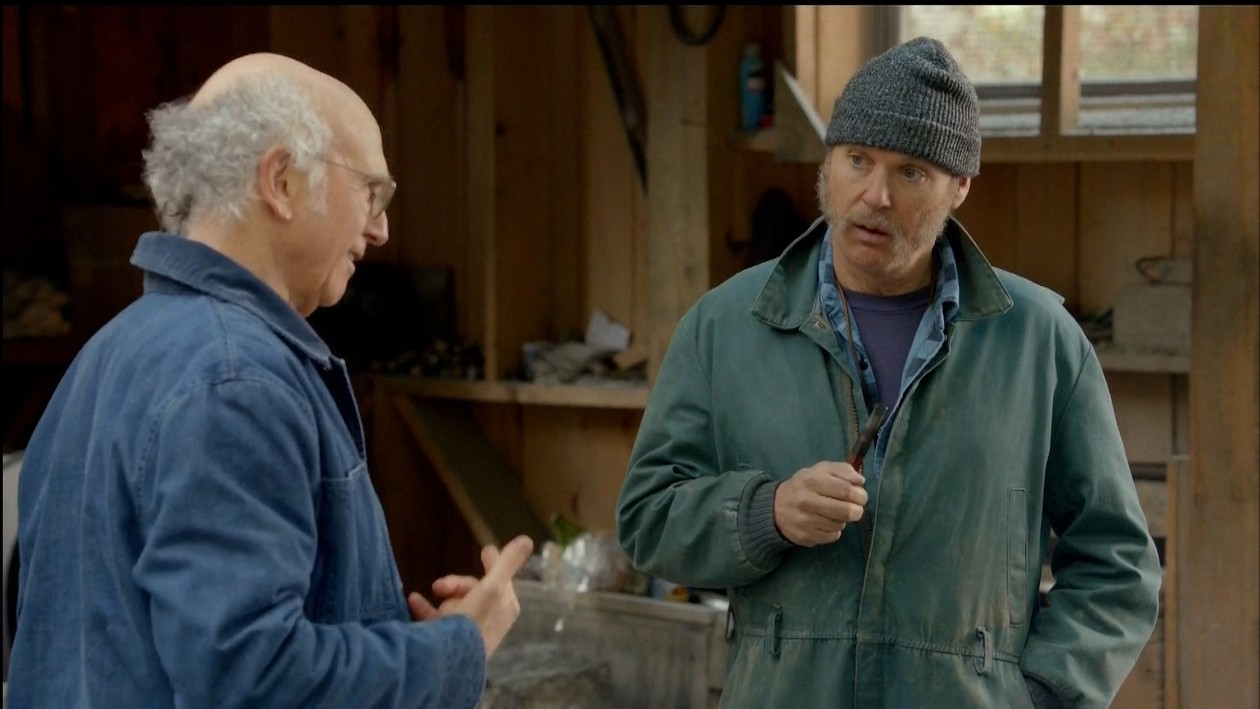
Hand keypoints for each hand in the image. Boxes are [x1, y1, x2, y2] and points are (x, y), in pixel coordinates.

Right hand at [407, 535, 533, 658]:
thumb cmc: (473, 621)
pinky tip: (413, 600)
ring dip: (443, 596)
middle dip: (456, 584)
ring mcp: (469, 632)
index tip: (486, 549)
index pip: (501, 579)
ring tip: (431, 593)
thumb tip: (527, 539)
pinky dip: (425, 608)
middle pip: (474, 590)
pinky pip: (436, 619)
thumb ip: (507, 563)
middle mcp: (490, 620)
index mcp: (504, 607)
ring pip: (455, 604)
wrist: (448, 660)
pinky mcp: (449, 641)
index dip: (494, 563)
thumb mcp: (491, 587)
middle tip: (439, 585)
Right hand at [773, 461, 866, 546]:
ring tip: (836, 513)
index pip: (845, 490)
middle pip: (845, 511)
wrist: (775, 506)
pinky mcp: (805, 536)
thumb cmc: (804, 485)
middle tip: (856, 508)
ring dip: (843, 520)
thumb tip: (860, 481)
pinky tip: (827, 523)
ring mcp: (805, 521)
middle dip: (857, 510)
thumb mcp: (820, 470)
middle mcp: (807, 501)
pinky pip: (832, 536)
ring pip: (840, 525)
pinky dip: (834, 530)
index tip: (862, 496)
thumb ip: (843, 470)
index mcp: (812, 480)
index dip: (859, 495)